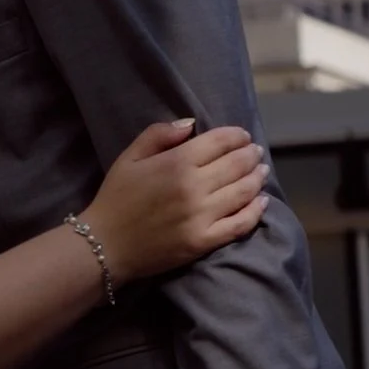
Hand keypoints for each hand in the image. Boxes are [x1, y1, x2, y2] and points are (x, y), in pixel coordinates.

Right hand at [78, 120, 266, 282]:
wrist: (106, 244)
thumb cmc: (116, 197)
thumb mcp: (129, 156)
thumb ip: (159, 134)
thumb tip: (191, 124)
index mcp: (176, 162)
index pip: (219, 142)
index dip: (237, 136)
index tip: (243, 136)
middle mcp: (194, 187)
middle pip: (237, 165)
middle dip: (250, 155)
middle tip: (256, 152)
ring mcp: (202, 216)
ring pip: (244, 192)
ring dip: (258, 179)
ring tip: (262, 171)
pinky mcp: (205, 241)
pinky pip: (240, 224)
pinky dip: (256, 211)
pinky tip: (263, 202)